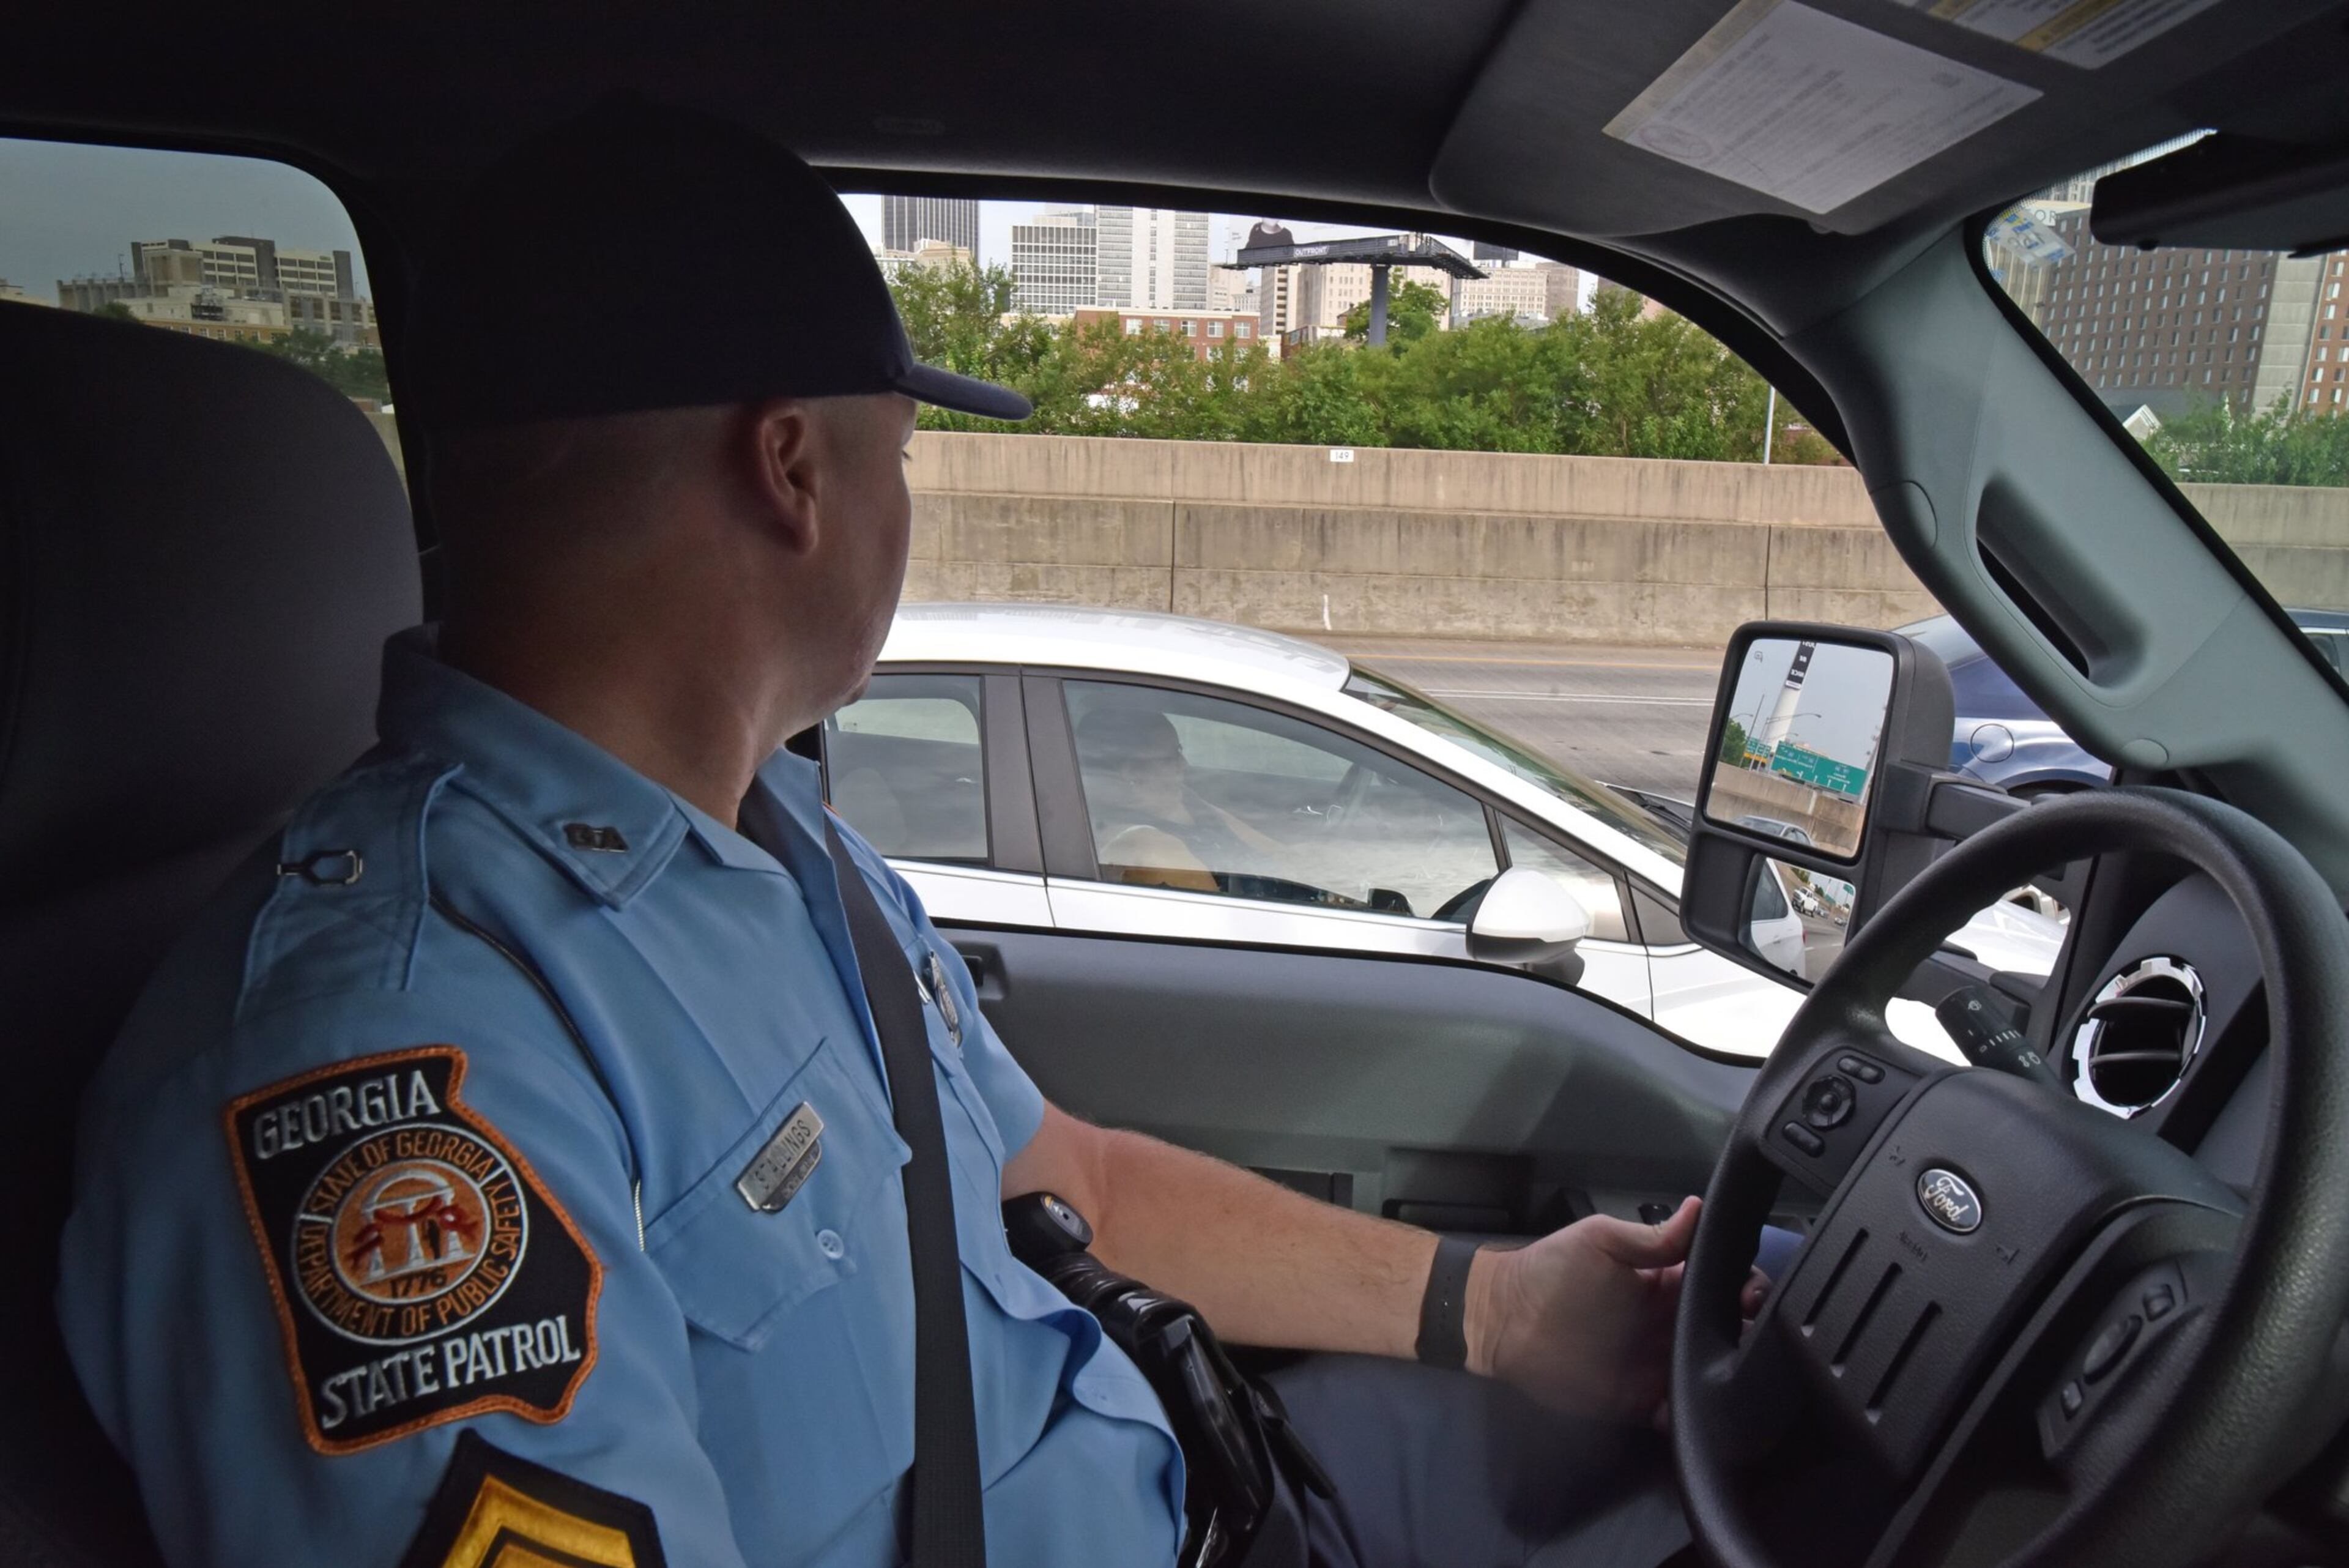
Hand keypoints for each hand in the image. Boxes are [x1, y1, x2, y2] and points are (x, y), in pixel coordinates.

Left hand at [1464, 1197, 1767, 1421]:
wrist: (1503, 1319)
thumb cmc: (1550, 1270)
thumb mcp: (1601, 1240)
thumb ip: (1653, 1237)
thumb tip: (1699, 1207)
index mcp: (1665, 1283)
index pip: (1720, 1283)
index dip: (1746, 1287)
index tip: (1756, 1293)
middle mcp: (1669, 1325)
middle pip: (1725, 1330)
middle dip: (1750, 1332)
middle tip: (1758, 1334)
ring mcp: (1657, 1364)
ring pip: (1710, 1372)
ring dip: (1729, 1373)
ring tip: (1741, 1370)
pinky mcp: (1640, 1400)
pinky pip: (1678, 1413)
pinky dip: (1694, 1414)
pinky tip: (1704, 1405)